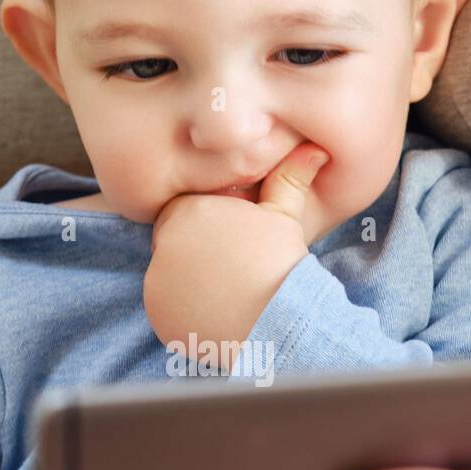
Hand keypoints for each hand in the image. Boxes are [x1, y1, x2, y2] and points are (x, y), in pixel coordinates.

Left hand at [144, 143, 330, 357]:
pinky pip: (163, 304)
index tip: (228, 239)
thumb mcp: (284, 217)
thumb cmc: (281, 264)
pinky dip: (180, 307)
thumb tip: (314, 149)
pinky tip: (211, 310)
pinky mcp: (156, 312)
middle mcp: (164, 241)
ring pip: (165, 272)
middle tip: (226, 266)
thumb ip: (287, 179)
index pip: (183, 209)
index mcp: (189, 210)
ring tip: (221, 290)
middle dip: (191, 249)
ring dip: (184, 279)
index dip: (206, 223)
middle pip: (170, 239)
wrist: (275, 320)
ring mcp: (156, 279)